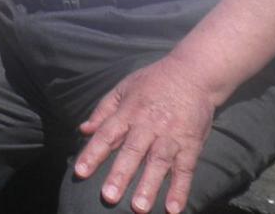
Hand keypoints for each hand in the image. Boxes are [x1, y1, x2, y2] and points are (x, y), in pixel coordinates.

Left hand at [74, 55, 216, 213]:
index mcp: (129, 111)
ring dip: (149, 186)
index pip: (107, 134)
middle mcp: (149, 125)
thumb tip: (83, 130)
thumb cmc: (154, 82)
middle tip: (108, 197)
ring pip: (159, 162)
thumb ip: (103, 111)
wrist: (194, 74)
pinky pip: (186, 169)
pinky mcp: (191, 144)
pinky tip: (173, 209)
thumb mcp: (124, 88)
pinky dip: (180, 189)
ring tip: (139, 208)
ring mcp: (171, 135)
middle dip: (120, 175)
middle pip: (133, 151)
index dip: (93, 153)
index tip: (80, 172)